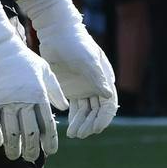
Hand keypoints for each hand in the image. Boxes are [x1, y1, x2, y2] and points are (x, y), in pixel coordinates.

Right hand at [0, 0, 64, 160]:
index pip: (47, 124)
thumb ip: (55, 91)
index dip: (50, 140)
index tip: (51, 151)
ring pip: (10, 133)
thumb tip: (66, 108)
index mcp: (39, 96)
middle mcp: (22, 102)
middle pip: (29, 133)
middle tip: (33, 158)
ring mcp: (3, 104)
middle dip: (32, 148)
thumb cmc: (23, 59)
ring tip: (16, 156)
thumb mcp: (45, 71)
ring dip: (13, 147)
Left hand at [18, 0, 117, 138]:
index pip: (109, 104)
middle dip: (91, 124)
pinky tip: (68, 126)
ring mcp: (83, 88)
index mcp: (104, 80)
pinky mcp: (70, 89)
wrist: (57, 33)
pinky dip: (73, 118)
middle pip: (97, 111)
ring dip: (82, 123)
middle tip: (80, 134)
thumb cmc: (75, 44)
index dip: (104, 118)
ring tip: (73, 134)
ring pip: (85, 111)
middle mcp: (96, 86)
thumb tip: (109, 96)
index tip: (96, 129)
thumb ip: (97, 78)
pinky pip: (73, 108)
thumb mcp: (87, 61)